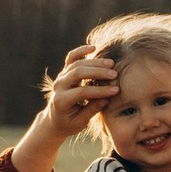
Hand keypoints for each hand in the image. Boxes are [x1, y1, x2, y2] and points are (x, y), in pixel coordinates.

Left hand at [12, 42, 116, 171]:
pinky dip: (81, 51)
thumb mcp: (80, 122)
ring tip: (111, 64)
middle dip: (98, 73)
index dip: (99, 91)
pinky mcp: (64, 71)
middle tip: (114, 74)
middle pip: (78, 73)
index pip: (81, 92)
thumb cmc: (69, 123)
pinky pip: (71, 57)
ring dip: (95, 62)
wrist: (55, 119)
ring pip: (77, 64)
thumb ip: (91, 110)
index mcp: (61, 100)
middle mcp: (58, 86)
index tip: (115, 90)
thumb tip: (106, 99)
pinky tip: (93, 48)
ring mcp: (60, 77)